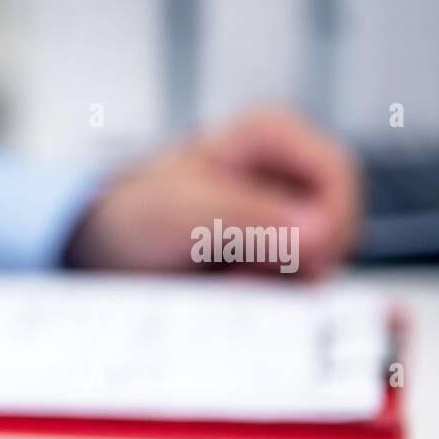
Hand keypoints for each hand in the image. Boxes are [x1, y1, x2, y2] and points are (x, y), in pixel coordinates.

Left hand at [65, 108, 360, 277]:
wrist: (99, 253)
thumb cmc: (131, 217)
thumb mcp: (182, 213)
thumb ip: (249, 216)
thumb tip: (320, 231)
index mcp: (272, 138)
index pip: (340, 177)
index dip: (331, 222)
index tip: (301, 260)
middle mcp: (286, 175)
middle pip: (338, 226)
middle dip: (298, 263)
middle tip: (240, 278)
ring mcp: (283, 220)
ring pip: (320, 263)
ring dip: (277, 286)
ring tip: (221, 283)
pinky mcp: (272, 259)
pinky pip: (294, 288)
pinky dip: (265, 300)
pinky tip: (224, 294)